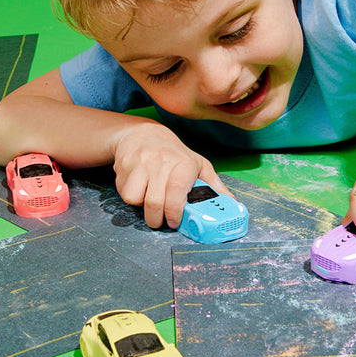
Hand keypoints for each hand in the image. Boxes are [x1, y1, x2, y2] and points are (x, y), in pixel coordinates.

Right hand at [111, 122, 229, 229]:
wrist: (143, 134)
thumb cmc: (174, 154)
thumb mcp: (198, 164)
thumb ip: (214, 185)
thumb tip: (232, 203)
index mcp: (183, 163)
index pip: (177, 192)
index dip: (175, 212)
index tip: (174, 222)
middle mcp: (161, 162)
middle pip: (155, 202)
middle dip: (156, 219)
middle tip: (160, 220)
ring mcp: (140, 163)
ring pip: (136, 198)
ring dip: (142, 206)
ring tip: (149, 200)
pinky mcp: (124, 165)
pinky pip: (124, 192)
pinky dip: (130, 196)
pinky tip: (138, 188)